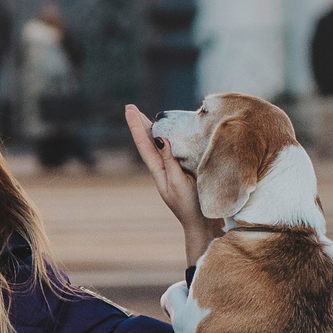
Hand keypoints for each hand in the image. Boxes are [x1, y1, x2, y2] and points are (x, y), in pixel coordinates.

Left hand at [126, 104, 220, 263]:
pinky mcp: (186, 172)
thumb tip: (161, 138)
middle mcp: (163, 168)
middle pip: (149, 142)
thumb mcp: (177, 183)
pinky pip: (174, 150)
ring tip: (146, 116)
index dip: (137, 126)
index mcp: (158, 171)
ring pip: (160, 145)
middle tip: (130, 107)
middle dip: (141, 124)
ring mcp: (174, 171)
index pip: (144, 144)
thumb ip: (169, 161)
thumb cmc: (190, 206)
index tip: (129, 109)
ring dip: (153, 130)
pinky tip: (171, 133)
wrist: (203, 224)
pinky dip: (170, 138)